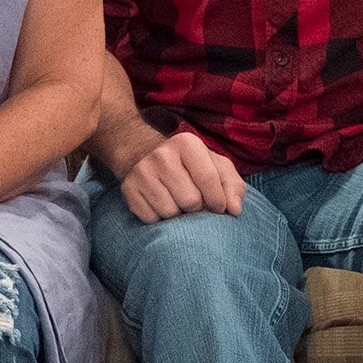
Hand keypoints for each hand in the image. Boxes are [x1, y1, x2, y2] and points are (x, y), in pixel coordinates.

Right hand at [114, 128, 246, 223]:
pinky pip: (151, 218)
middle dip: (197, 207)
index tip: (219, 207)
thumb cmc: (191, 166)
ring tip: (177, 201)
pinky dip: (160, 218)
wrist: (145, 155)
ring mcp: (142, 172)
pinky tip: (161, 203)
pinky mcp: (128, 189)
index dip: (218, 200)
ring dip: (178, 214)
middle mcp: (162, 155)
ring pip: (170, 212)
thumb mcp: (217, 167)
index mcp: (187, 144)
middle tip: (194, 201)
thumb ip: (232, 186)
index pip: (208, 179)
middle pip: (190, 200)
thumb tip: (234, 209)